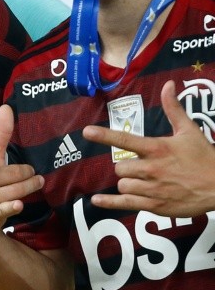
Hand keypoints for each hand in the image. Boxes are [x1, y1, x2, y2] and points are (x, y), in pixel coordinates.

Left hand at [85, 80, 214, 215]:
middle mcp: (152, 169)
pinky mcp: (155, 205)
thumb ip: (173, 108)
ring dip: (128, 182)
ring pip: (123, 184)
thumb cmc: (204, 157)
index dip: (104, 135)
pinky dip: (110, 202)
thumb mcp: (189, 130)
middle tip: (142, 167)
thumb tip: (168, 84)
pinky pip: (126, 203)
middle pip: (120, 167)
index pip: (125, 140)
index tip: (86, 132)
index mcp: (157, 148)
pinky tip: (96, 200)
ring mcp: (153, 188)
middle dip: (126, 167)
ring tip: (145, 181)